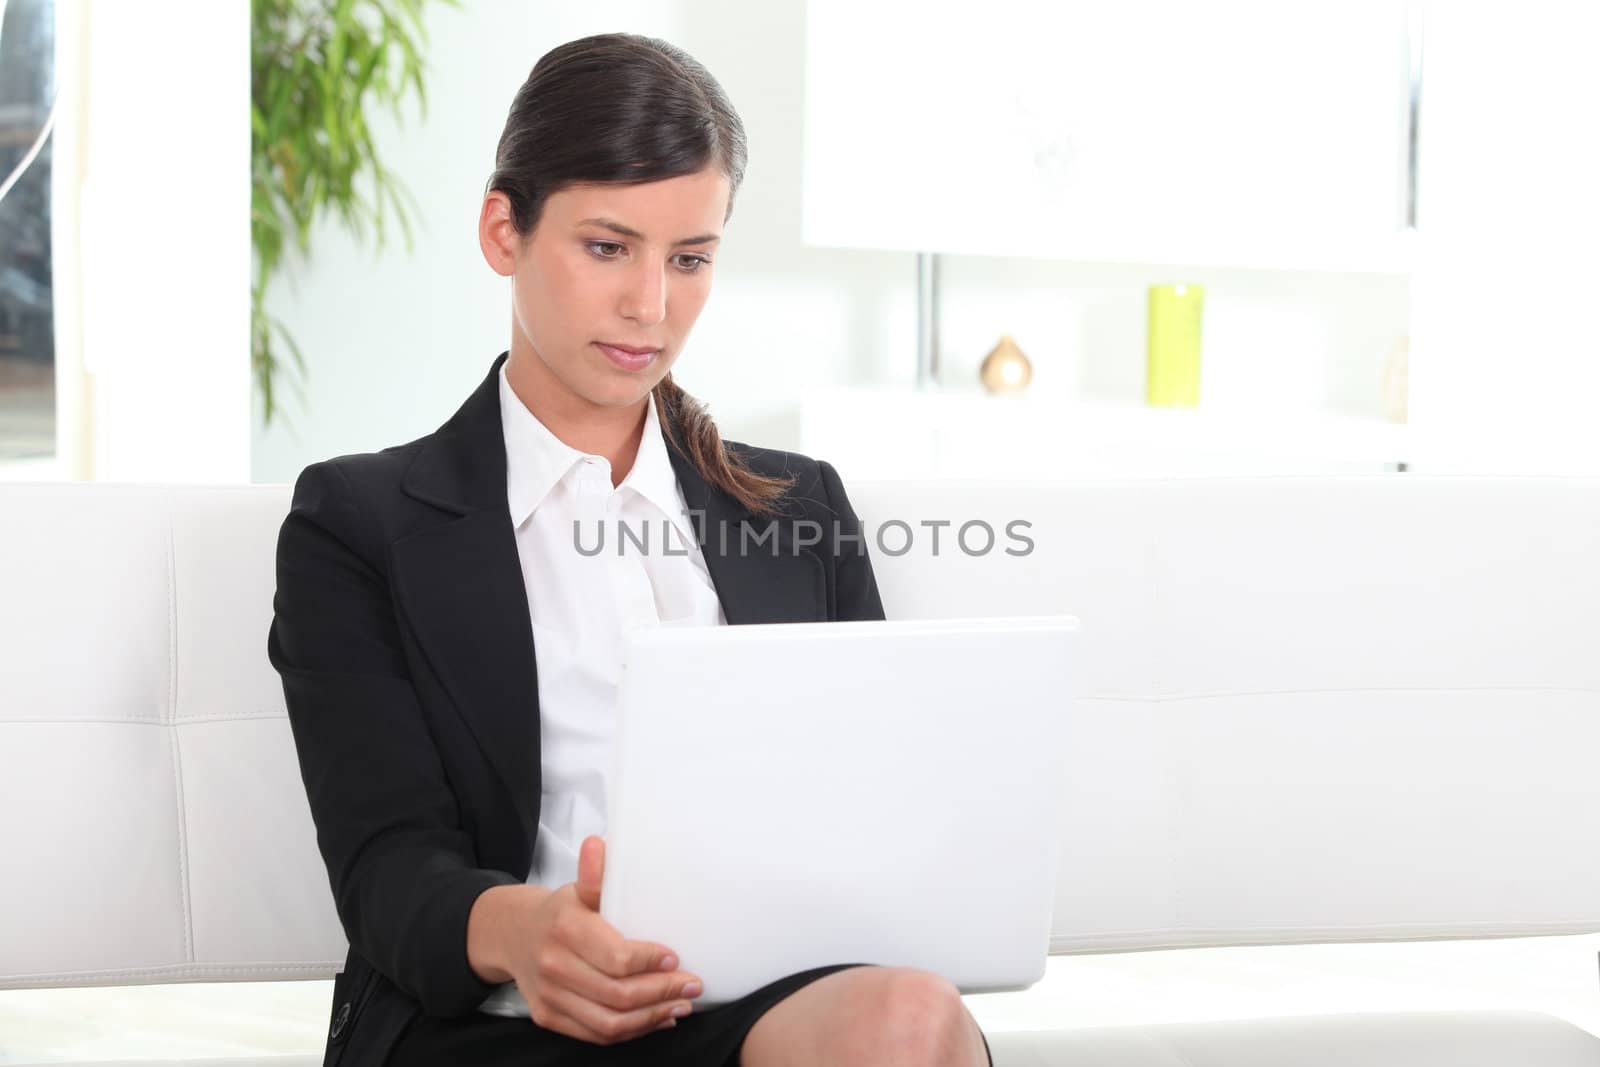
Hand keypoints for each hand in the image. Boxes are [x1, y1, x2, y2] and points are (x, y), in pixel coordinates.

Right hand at [510, 836, 701, 1043]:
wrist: (513, 935)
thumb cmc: (560, 911)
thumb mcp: (577, 888)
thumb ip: (595, 874)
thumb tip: (599, 844)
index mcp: (566, 929)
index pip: (617, 959)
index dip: (651, 963)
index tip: (676, 959)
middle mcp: (554, 966)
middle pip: (618, 995)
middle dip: (662, 993)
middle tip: (691, 986)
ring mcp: (549, 996)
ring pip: (609, 1023)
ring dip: (652, 1017)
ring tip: (680, 1006)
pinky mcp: (548, 1017)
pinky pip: (596, 1035)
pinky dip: (631, 1031)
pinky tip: (656, 1018)